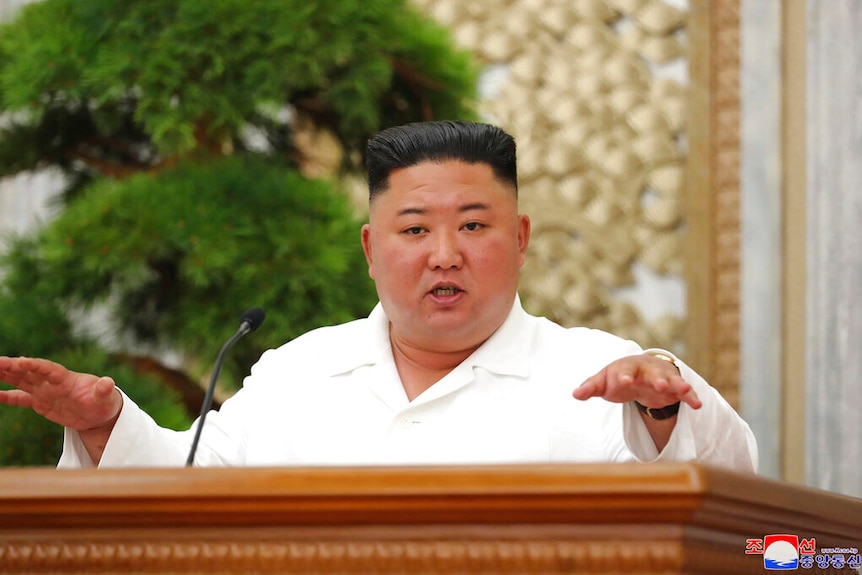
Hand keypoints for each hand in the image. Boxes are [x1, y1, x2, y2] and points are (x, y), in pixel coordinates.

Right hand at [0, 356, 121, 431]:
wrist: (100, 414)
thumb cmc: (105, 402)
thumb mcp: (106, 398)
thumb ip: (104, 390)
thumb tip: (108, 382)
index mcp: (66, 378)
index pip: (47, 369)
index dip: (34, 365)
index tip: (20, 361)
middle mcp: (52, 382)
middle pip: (28, 371)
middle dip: (12, 367)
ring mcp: (45, 391)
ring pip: (21, 380)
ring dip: (5, 375)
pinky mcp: (41, 403)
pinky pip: (20, 398)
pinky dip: (6, 396)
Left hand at [573, 354, 701, 410]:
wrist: (640, 371)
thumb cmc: (618, 377)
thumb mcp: (604, 381)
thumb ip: (591, 387)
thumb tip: (575, 394)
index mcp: (627, 368)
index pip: (624, 371)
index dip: (623, 376)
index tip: (623, 382)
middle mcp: (646, 370)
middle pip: (652, 374)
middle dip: (657, 379)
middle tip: (661, 385)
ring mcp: (662, 378)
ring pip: (671, 380)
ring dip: (677, 384)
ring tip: (685, 390)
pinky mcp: (674, 388)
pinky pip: (683, 392)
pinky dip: (691, 396)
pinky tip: (698, 404)